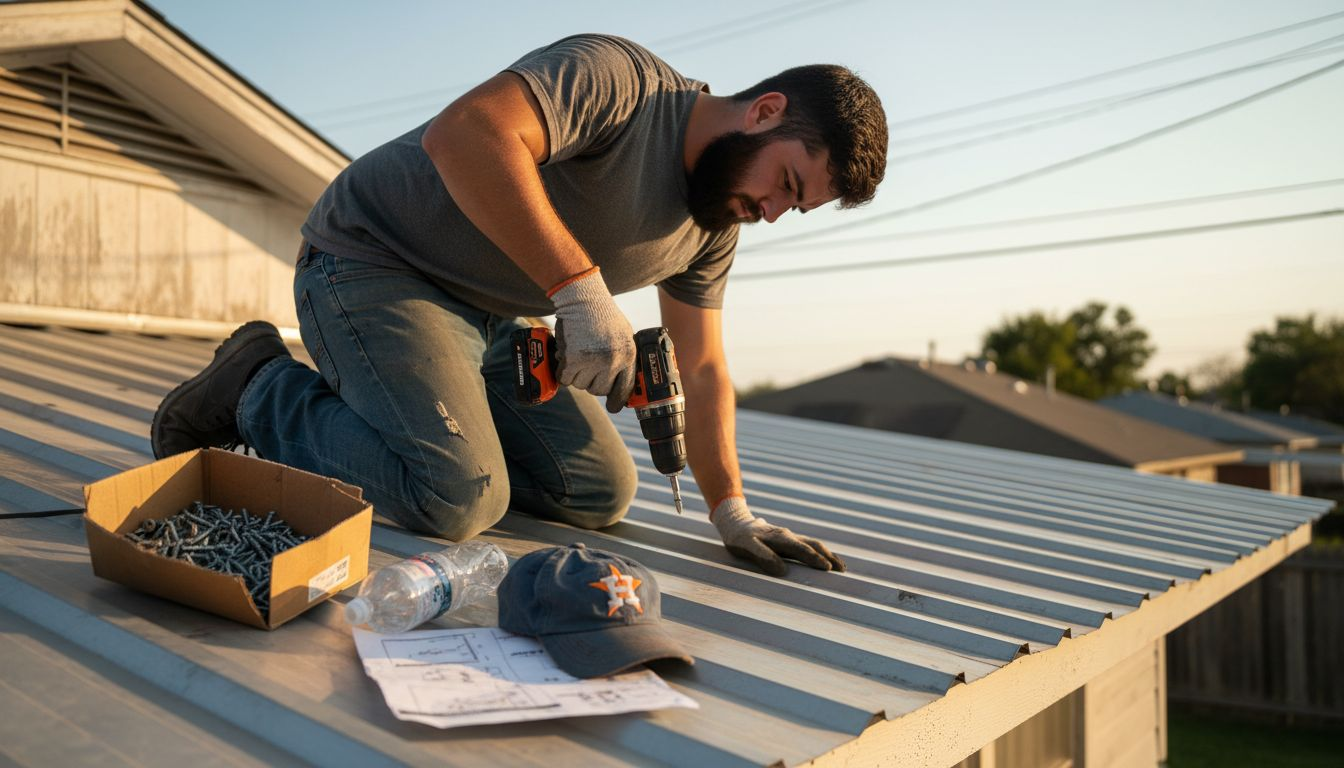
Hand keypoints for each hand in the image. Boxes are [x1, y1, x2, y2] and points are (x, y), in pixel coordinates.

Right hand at [549, 267, 636, 410]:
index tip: (613, 407)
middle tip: (587, 367)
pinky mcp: (573, 359)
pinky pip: (566, 378)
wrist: (584, 298)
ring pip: (581, 385)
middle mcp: (612, 361)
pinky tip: (567, 357)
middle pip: (598, 390)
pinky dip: (563, 371)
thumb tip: (619, 382)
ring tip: (578, 354)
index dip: (617, 400)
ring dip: (576, 374)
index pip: (624, 388)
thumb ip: (622, 357)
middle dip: (591, 381)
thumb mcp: (623, 335)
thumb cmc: (602, 314)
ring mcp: (593, 361)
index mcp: (628, 356)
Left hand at [710, 496, 845, 576]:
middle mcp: (788, 536)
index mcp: (780, 538)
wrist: (735, 523)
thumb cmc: (739, 538)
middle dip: (829, 557)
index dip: (814, 559)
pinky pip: (807, 545)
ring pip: (813, 544)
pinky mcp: (788, 540)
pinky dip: (819, 552)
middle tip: (842, 570)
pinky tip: (825, 560)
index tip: (827, 569)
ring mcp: (789, 537)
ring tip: (841, 567)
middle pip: (814, 546)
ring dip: (828, 555)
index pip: (802, 550)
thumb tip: (782, 571)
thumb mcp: (746, 547)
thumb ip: (763, 557)